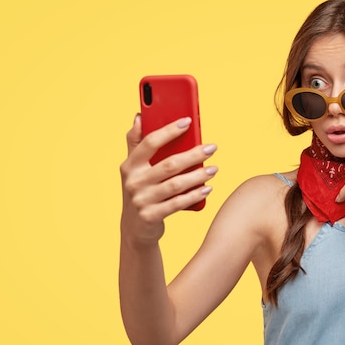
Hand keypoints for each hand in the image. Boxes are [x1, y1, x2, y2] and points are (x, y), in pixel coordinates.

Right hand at [119, 114, 217, 242]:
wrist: (135, 227)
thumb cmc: (141, 190)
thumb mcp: (134, 168)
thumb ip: (136, 143)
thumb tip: (139, 116)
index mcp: (130, 165)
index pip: (150, 143)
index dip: (169, 130)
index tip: (188, 121)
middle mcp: (134, 181)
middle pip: (169, 164)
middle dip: (193, 155)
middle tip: (211, 148)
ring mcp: (142, 200)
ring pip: (176, 185)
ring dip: (198, 176)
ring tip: (214, 169)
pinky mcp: (151, 216)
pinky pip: (178, 203)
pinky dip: (194, 195)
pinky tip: (208, 188)